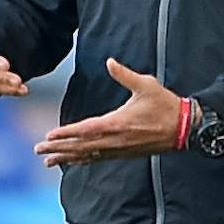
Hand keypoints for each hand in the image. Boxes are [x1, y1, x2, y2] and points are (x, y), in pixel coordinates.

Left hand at [34, 58, 179, 166]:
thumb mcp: (146, 84)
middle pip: (81, 146)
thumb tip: (109, 62)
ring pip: (88, 156)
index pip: (86, 130)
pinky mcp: (124, 154)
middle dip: (59, 149)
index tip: (49, 136)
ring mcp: (119, 149)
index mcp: (117, 123)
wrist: (184, 128)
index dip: (66, 134)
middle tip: (39, 150)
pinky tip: (74, 161)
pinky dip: (83, 160)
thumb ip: (124, 74)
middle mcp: (115, 140)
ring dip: (68, 158)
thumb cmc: (164, 105)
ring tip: (49, 161)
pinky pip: (99, 159)